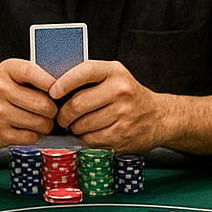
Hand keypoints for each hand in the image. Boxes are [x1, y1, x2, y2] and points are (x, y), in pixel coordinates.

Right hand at [0, 59, 58, 147]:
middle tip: (51, 110)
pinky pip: (32, 136)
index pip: (33, 73)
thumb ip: (34, 76)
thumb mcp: (11, 75)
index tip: (58, 91)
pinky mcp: (1, 134)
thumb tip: (65, 85)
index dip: (52, 84)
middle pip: (43, 103)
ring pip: (40, 122)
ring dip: (47, 124)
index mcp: (6, 71)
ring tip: (42, 120)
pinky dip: (36, 135)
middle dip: (53, 110)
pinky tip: (30, 129)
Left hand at [51, 60, 175, 152]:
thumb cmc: (129, 96)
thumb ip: (89, 78)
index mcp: (115, 72)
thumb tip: (53, 85)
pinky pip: (91, 140)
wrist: (159, 117)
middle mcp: (121, 91)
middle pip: (78, 104)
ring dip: (74, 128)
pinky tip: (91, 134)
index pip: (84, 71)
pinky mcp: (122, 135)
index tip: (53, 92)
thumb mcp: (114, 77)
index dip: (64, 82)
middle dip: (64, 114)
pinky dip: (86, 139)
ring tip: (78, 125)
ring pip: (82, 125)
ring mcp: (123, 114)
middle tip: (62, 117)